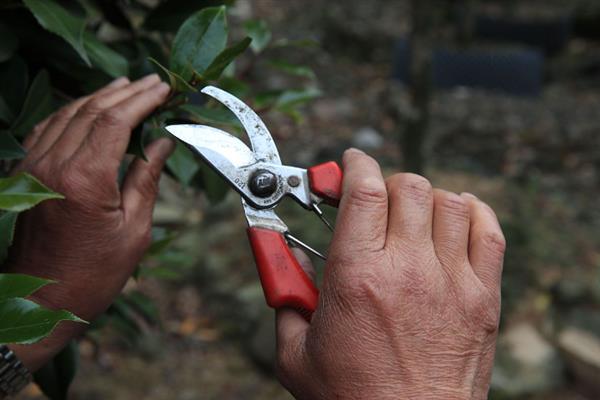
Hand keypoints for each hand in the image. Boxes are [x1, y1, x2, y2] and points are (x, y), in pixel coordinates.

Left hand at [4, 74, 172, 369]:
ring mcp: (33, 168)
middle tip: (152, 82)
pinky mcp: (25, 175)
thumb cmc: (94, 272)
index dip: (141, 100)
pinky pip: (47, 129)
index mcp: (84, 180)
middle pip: (91, 111)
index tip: (163, 88)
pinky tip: (87, 108)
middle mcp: (53, 167)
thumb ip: (145, 179)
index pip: (115, 121)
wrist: (43, 299)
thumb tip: (160, 144)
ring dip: (98, 97)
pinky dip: (71, 112)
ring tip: (125, 86)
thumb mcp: (134, 229)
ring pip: (67, 115)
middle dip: (125, 92)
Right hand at [276, 149, 504, 398]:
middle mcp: (408, 269)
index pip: (364, 190)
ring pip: (448, 201)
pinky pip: (488, 231)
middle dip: (385, 181)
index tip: (349, 163)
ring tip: (409, 213)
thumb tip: (280, 260)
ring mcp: (452, 281)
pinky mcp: (483, 298)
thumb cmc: (352, 398)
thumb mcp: (295, 353)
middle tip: (371, 197)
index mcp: (357, 276)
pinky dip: (472, 212)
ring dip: (424, 196)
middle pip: (408, 186)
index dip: (355, 164)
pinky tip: (454, 216)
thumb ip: (284, 297)